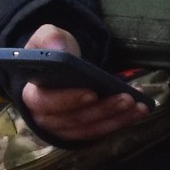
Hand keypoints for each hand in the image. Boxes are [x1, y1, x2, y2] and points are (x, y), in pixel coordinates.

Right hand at [15, 23, 148, 142]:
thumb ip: (50, 38)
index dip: (68, 100)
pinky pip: (99, 131)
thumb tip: (58, 49)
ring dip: (116, 118)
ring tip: (138, 105)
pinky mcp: (79, 132)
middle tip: (127, 98)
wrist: (58, 67)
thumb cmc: (52, 53)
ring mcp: (62, 128)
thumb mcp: (49, 38)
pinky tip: (138, 111)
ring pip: (89, 128)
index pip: (45, 102)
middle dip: (102, 109)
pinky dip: (120, 122)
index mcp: (31, 94)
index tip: (92, 93)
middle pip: (73, 119)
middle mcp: (44, 117)